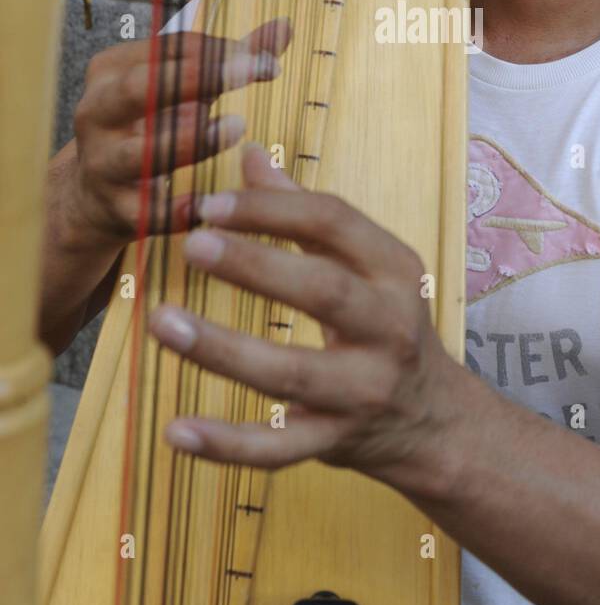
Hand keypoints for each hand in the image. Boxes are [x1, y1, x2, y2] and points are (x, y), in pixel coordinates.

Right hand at [65, 20, 291, 249]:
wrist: (94, 195)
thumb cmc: (151, 126)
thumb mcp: (182, 88)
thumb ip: (232, 60)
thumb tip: (284, 27)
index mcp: (113, 71)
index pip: (169, 50)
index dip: (220, 51)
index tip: (267, 60)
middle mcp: (99, 112)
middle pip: (144, 87)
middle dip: (197, 77)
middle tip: (250, 70)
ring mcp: (104, 162)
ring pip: (143, 151)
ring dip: (191, 139)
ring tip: (237, 126)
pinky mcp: (118, 209)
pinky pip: (150, 210)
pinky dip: (178, 208)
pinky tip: (209, 203)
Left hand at [149, 144, 464, 491]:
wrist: (434, 419)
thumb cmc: (387, 322)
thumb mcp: (366, 263)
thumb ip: (304, 213)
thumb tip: (248, 155)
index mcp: (392, 269)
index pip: (334, 222)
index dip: (272, 210)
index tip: (211, 204)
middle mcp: (387, 327)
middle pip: (323, 291)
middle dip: (256, 267)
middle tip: (192, 244)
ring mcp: (363, 389)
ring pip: (291, 373)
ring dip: (222, 350)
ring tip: (161, 323)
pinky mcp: (335, 442)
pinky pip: (277, 449)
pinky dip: (226, 444)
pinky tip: (177, 430)